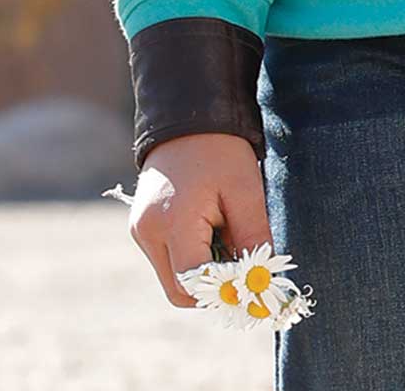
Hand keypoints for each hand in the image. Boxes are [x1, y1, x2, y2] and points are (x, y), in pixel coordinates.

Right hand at [128, 132, 274, 307]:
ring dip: (202, 270)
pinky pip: (167, 259)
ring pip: (173, 276)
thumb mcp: (245, 190)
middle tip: (242, 263)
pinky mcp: (141, 227)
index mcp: (173, 223)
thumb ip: (253, 238)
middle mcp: (148, 233)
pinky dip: (191, 256)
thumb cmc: (220, 149)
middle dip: (214, 285)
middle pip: (180, 288)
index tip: (253, 282)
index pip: (195, 283)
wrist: (189, 114)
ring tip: (225, 234)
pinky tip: (210, 228)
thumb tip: (263, 280)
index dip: (225, 289)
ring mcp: (140, 231)